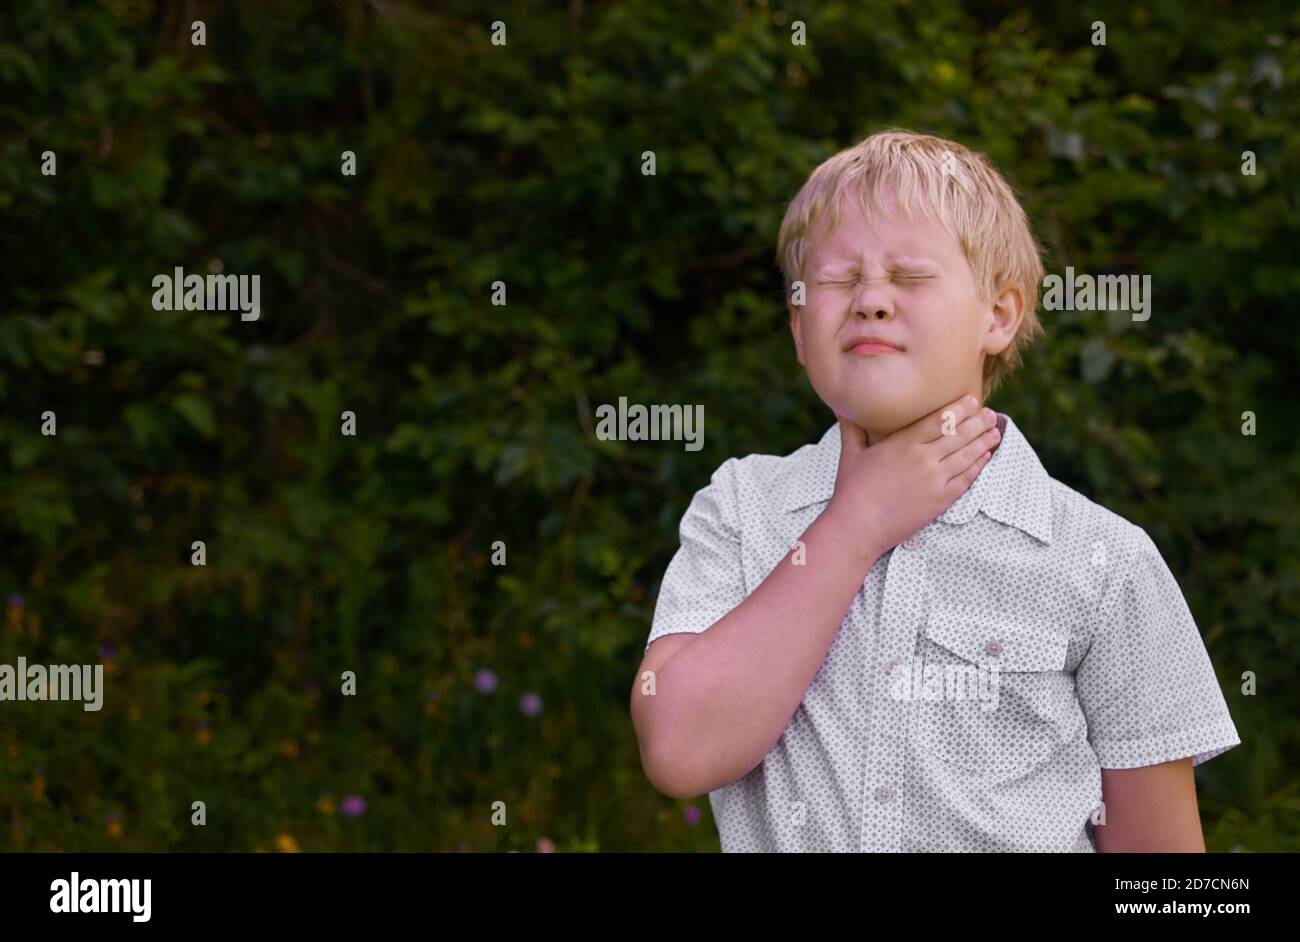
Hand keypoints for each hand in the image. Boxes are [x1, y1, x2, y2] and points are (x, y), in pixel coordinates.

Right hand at [824, 395, 999, 558]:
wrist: (858, 528)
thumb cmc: (851, 491)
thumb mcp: (850, 454)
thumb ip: (852, 428)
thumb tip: (842, 407)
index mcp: (903, 444)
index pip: (939, 420)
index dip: (958, 409)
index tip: (971, 400)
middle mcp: (923, 459)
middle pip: (958, 435)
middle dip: (977, 422)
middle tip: (989, 413)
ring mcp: (934, 481)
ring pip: (966, 455)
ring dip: (983, 441)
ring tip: (995, 431)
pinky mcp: (940, 501)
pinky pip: (966, 479)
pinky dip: (978, 466)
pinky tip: (985, 457)